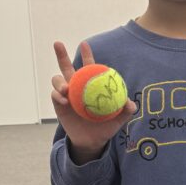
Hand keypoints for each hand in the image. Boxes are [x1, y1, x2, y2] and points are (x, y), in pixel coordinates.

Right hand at [51, 40, 136, 160]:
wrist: (93, 141)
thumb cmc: (106, 126)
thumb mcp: (119, 119)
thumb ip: (125, 110)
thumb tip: (130, 104)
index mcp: (91, 84)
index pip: (89, 66)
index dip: (86, 54)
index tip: (85, 44)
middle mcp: (76, 86)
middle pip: (66, 66)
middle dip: (61, 54)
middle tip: (57, 43)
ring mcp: (65, 94)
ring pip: (57, 80)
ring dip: (59, 81)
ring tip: (66, 89)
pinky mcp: (58, 104)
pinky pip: (55, 96)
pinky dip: (58, 96)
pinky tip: (64, 101)